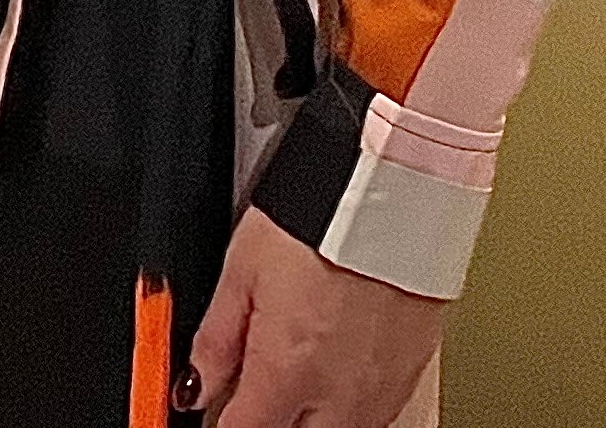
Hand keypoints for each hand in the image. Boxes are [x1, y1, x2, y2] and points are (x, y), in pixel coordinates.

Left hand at [184, 208, 448, 423]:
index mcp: (288, 370)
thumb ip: (215, 341)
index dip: (218, 418)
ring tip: (289, 373)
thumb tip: (195, 384)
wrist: (389, 200)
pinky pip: (370, 416)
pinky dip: (343, 407)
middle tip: (248, 387)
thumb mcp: (240, 273)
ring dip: (305, 417)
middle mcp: (338, 394)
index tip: (208, 404)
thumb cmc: (315, 224)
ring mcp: (379, 392)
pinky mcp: (410, 379)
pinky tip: (329, 373)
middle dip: (265, 419)